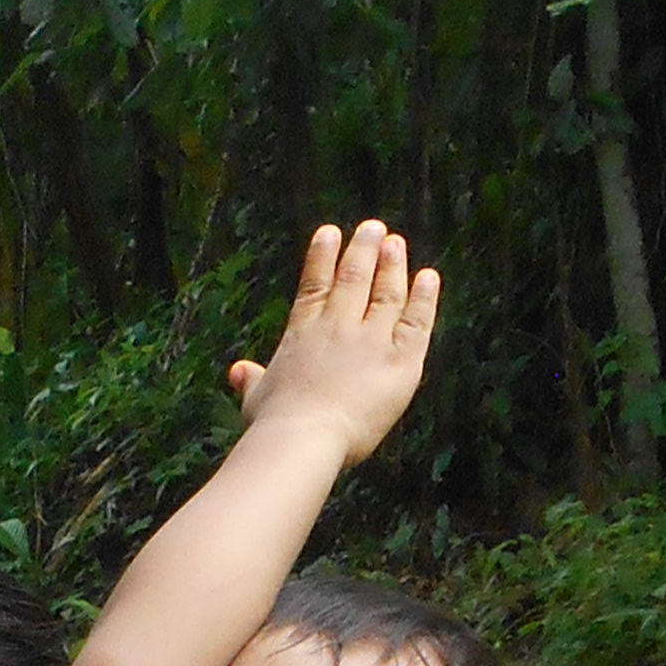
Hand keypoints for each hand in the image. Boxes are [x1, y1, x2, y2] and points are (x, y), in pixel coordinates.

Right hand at [223, 215, 439, 464]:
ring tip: (395, 243)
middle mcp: (338, 328)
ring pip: (385, 293)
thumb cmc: (274, 424)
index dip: (322, 256)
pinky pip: (416, 322)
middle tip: (373, 228)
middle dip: (363, 250)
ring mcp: (371, 341)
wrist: (303, 438)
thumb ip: (252, 379)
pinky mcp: (400, 361)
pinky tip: (428, 277)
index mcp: (303, 333)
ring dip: (391, 265)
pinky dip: (424, 297)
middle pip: (353, 278)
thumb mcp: (256, 398)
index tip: (329, 232)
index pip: (315, 285)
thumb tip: (237, 371)